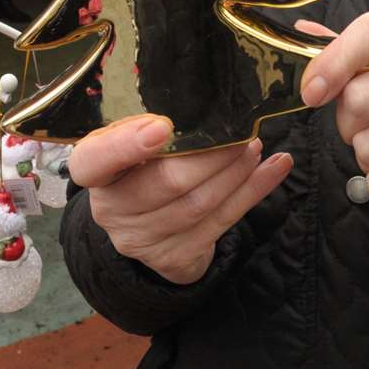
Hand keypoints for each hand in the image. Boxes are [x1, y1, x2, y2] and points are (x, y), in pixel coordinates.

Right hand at [69, 114, 292, 284]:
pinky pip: (222, 223)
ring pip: (198, 206)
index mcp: (93, 172)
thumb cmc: (140, 166)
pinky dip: (252, 193)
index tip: (162, 126)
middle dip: (210, 157)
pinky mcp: (174, 259)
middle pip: (164, 184)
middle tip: (240, 133)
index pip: (94, 161)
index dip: (125, 145)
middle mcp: (110, 210)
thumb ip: (147, 127)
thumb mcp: (130, 141)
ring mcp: (142, 240)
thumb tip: (197, 110)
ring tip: (254, 147)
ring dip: (235, 173)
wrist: (144, 225)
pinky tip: (275, 168)